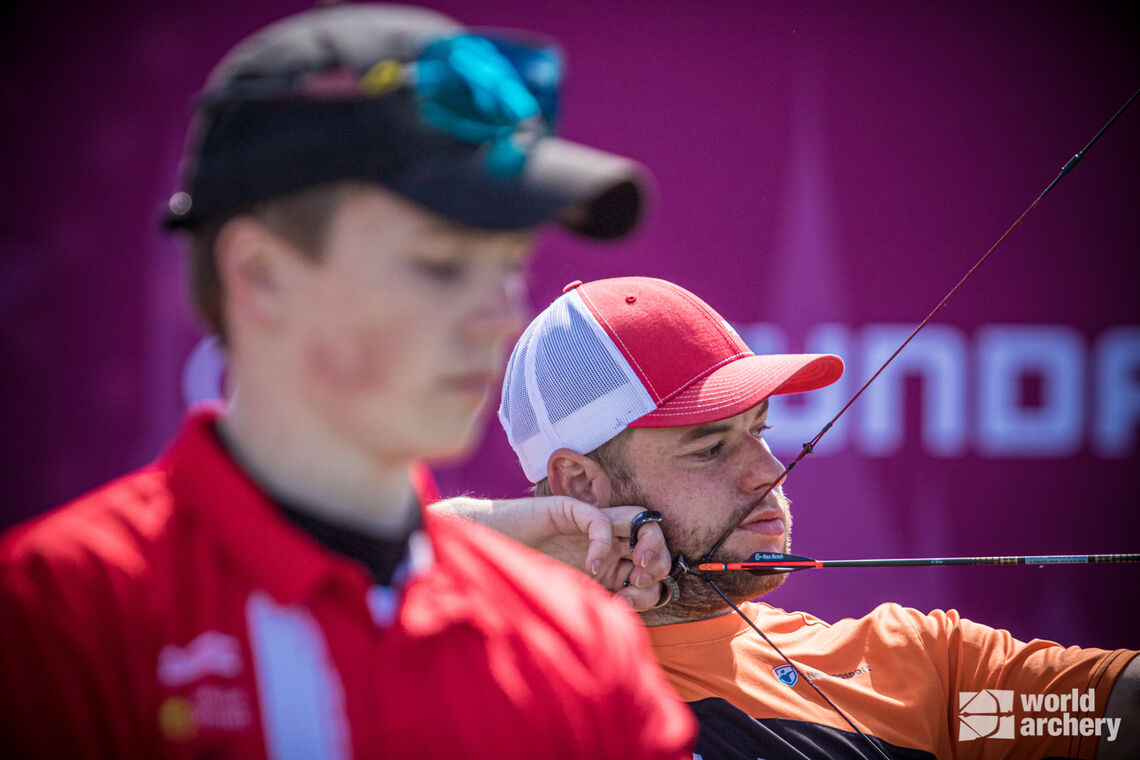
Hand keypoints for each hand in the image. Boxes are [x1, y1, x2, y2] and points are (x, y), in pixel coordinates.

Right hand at [430, 496, 671, 610]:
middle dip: (659, 562)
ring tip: (636, 572)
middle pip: (653, 537)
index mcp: (608, 561)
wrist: (483, 558)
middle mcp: (604, 539)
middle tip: (642, 583)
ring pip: (639, 519)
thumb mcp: (568, 599)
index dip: (652, 584)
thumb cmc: (521, 582)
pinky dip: (603, 544)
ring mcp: (590, 522)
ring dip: (647, 544)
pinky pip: (601, 520)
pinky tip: (592, 567)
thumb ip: (595, 604)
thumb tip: (627, 622)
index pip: (649, 565)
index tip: (633, 603)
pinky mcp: (570, 509)